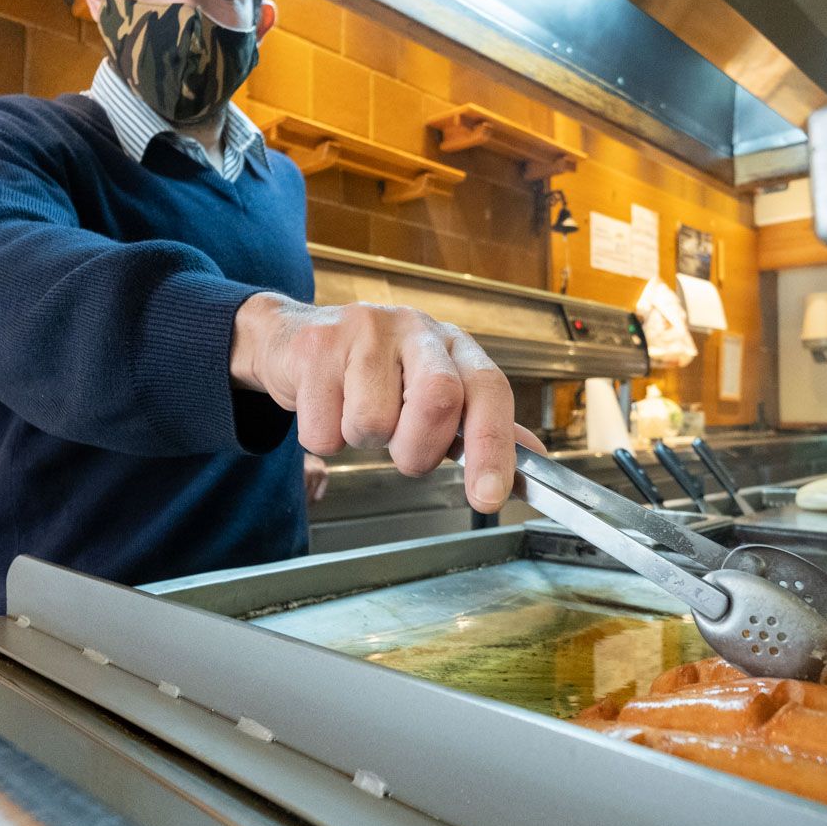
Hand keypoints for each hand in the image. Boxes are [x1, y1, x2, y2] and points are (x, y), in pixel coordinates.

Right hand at [232, 294, 541, 512]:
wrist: (293, 340)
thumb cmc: (373, 373)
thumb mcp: (432, 390)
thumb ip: (479, 425)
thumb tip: (533, 458)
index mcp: (452, 345)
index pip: (489, 390)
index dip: (493, 446)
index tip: (489, 496)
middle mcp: (415, 329)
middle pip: (438, 398)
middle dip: (418, 448)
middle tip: (401, 449)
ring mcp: (364, 330)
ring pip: (374, 421)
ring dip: (363, 439)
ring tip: (354, 414)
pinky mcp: (316, 346)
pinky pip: (325, 428)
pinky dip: (324, 437)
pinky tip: (325, 407)